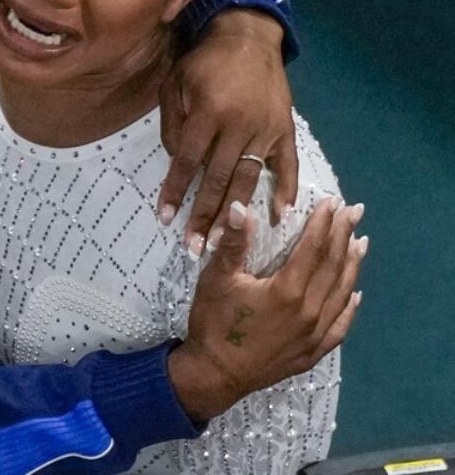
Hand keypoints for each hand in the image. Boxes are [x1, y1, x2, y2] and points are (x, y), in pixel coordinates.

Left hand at [159, 9, 297, 248]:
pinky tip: (280, 217)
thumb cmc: (204, 62)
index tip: (166, 217)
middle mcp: (239, 125)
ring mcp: (266, 129)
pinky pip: (287, 165)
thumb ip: (172, 123)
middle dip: (204, 215)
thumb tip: (177, 161)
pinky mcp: (286, 130)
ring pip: (249, 178)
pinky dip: (286, 191)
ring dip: (235, 213)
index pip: (187, 161)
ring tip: (222, 241)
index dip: (175, 190)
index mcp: (208, 113)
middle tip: (194, 247)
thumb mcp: (174, 83)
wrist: (248, 36)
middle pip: (218, 179)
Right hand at [168, 197, 366, 420]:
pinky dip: (350, 306)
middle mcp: (309, 311)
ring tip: (361, 243)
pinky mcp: (313, 351)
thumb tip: (241, 207)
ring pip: (341, 293)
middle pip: (333, 266)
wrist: (215, 374)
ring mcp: (315, 334)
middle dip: (344, 236)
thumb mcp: (217, 279)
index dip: (324, 223)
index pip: (313, 248)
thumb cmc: (214, 323)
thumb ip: (234, 244)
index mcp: (287, 291)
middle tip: (355, 211)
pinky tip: (356, 293)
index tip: (334, 202)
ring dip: (352, 265)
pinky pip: (340, 325)